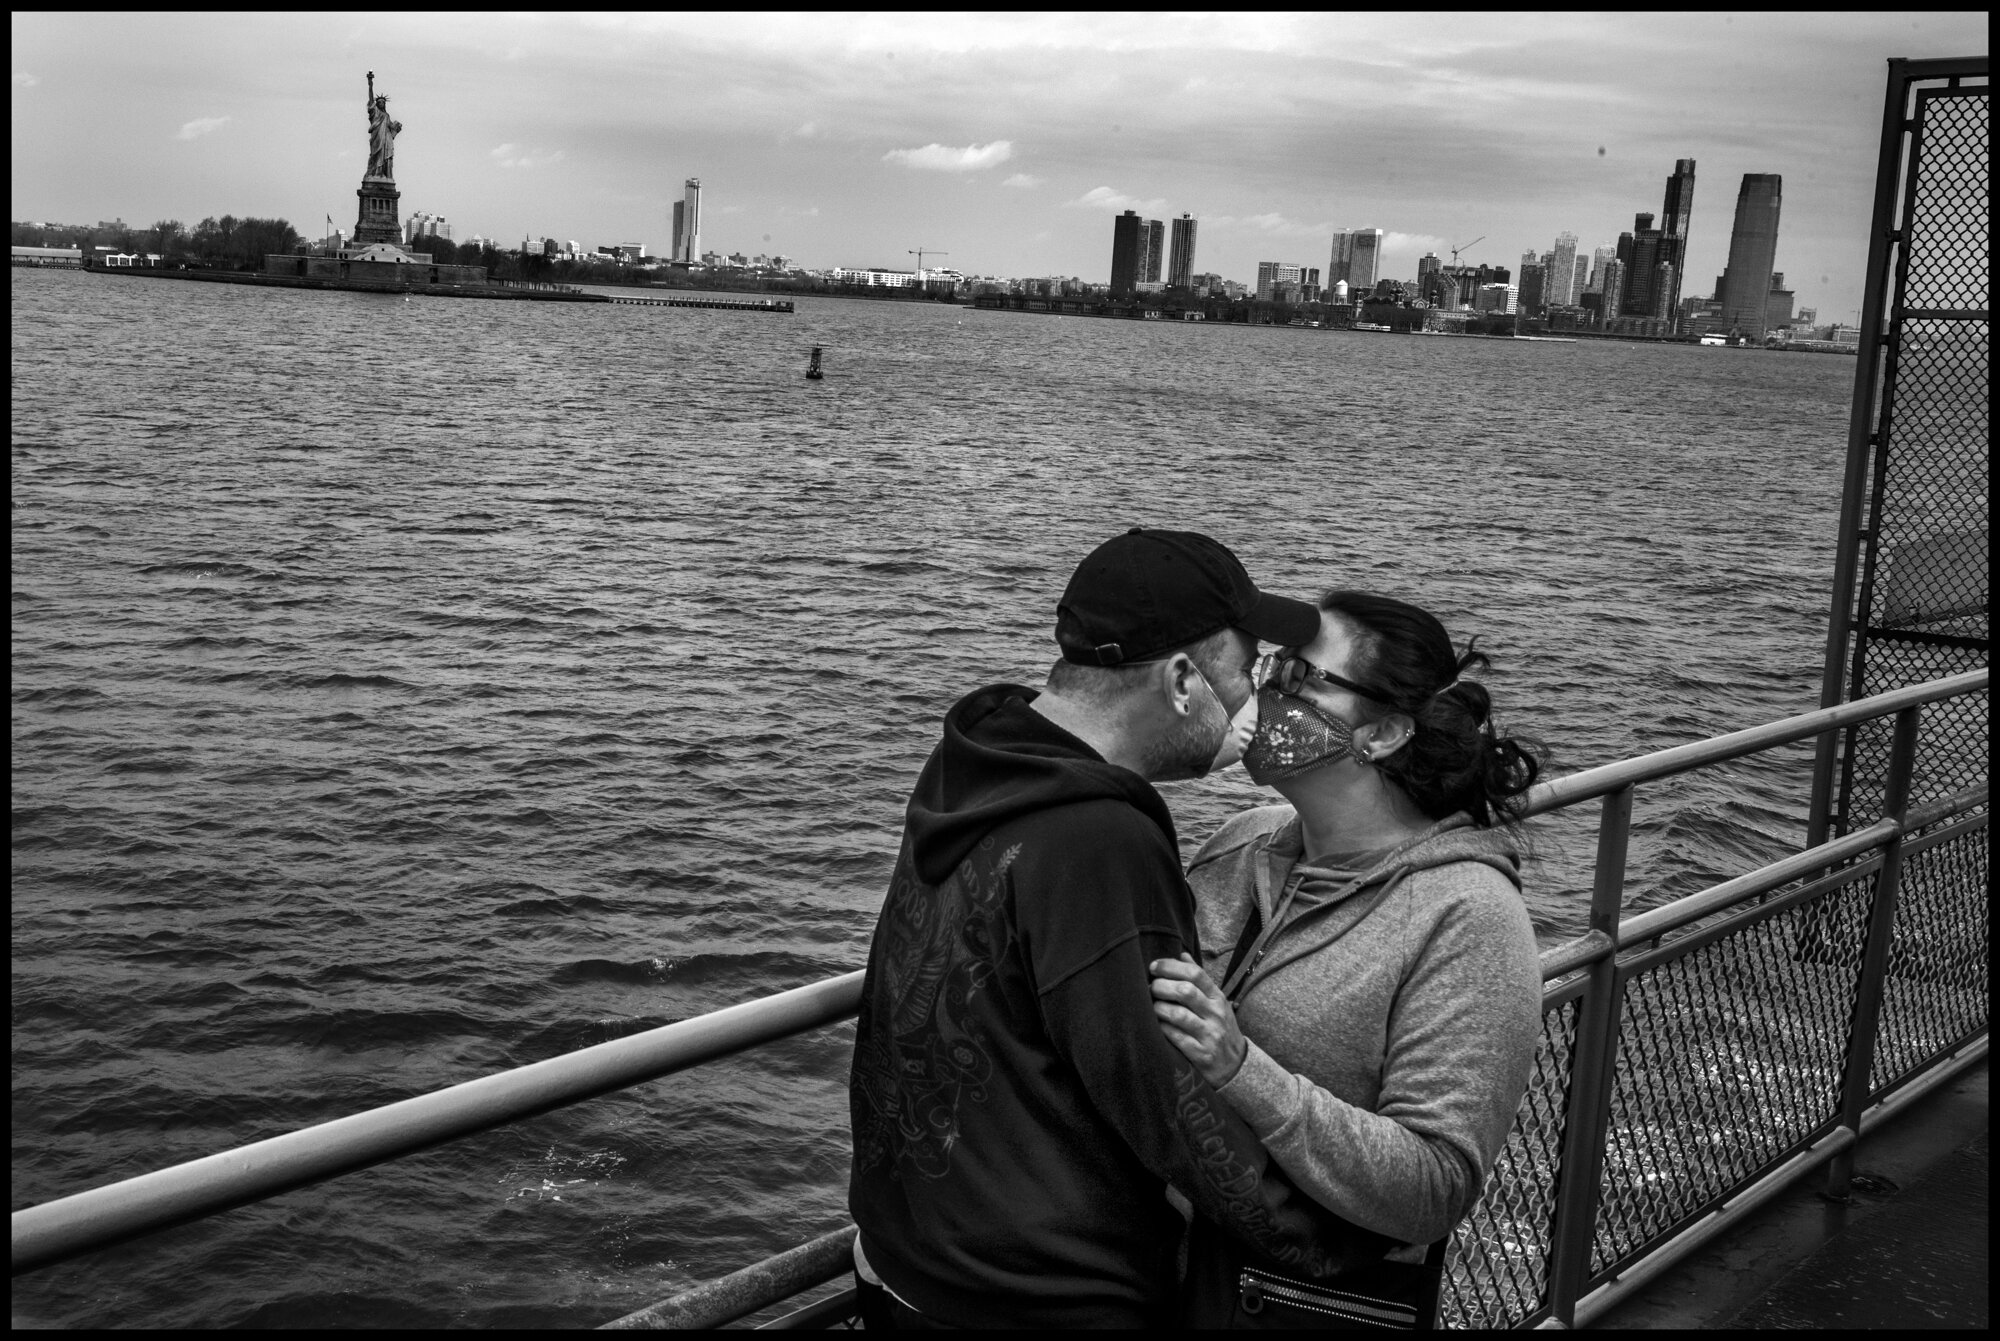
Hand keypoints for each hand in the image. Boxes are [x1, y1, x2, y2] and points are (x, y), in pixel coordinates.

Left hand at [1149, 953, 1245, 1087]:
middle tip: (1150, 988)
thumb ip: (1199, 980)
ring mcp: (1209, 1034)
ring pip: (1178, 1015)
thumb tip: (1182, 955)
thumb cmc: (1219, 1028)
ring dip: (1159, 1008)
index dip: (1171, 967)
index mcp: (1217, 997)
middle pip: (1185, 991)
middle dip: (1161, 986)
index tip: (1154, 967)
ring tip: (1152, 1007)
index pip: (1195, 974)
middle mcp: (1215, 1014)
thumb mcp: (1215, 1002)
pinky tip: (1157, 1025)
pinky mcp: (1201, 1054)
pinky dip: (1163, 1028)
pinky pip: (1176, 1037)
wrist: (1235, 1065)